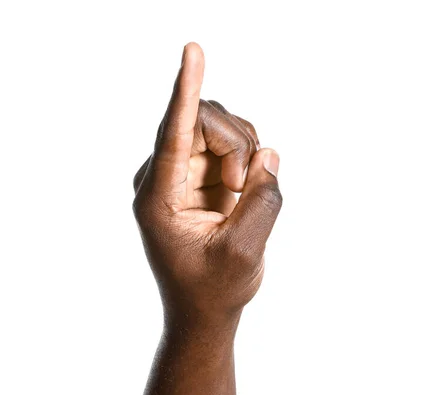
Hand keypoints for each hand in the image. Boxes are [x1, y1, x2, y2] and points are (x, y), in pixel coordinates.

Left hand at [132, 42, 281, 325]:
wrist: (202, 311)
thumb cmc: (215, 290)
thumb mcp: (244, 253)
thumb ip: (263, 201)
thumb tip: (269, 154)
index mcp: (158, 199)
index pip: (172, 133)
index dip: (186, 90)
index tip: (192, 50)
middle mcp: (161, 179)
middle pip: (203, 121)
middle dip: (238, 145)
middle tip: (247, 186)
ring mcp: (177, 174)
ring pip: (217, 127)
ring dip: (245, 151)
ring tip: (245, 194)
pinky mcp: (195, 176)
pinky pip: (225, 142)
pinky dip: (246, 157)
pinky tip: (244, 188)